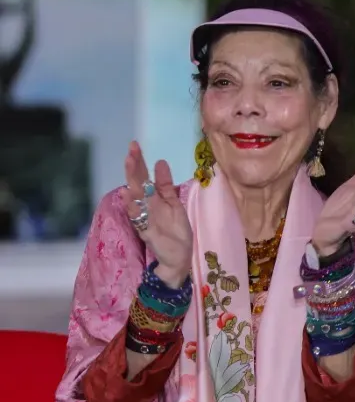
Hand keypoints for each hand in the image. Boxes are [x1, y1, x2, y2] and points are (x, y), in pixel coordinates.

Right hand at [123, 141, 191, 285]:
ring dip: (132, 182)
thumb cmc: (175, 231)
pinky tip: (128, 195)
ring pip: (135, 197)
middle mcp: (146, 206)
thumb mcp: (174, 204)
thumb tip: (160, 162)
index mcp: (154, 199)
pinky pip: (138, 218)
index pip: (143, 176)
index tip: (135, 145)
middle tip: (132, 149)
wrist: (178, 257)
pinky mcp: (146, 231)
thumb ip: (166, 185)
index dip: (139, 162)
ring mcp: (145, 218)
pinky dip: (133, 207)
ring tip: (130, 165)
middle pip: (137, 183)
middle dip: (134, 167)